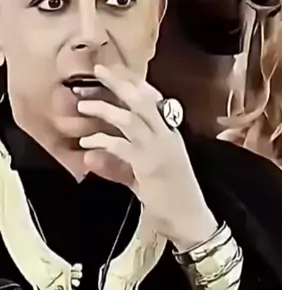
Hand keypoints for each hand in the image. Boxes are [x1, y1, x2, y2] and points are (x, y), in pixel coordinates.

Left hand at [77, 64, 217, 248]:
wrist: (190, 219)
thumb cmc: (172, 198)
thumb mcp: (142, 178)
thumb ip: (117, 165)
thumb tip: (91, 156)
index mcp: (170, 135)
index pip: (155, 101)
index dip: (136, 84)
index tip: (117, 71)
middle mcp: (167, 137)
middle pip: (142, 101)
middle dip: (120, 83)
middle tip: (99, 70)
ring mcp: (159, 149)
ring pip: (131, 119)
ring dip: (106, 109)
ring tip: (84, 105)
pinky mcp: (149, 165)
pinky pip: (122, 146)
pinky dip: (103, 141)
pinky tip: (88, 142)